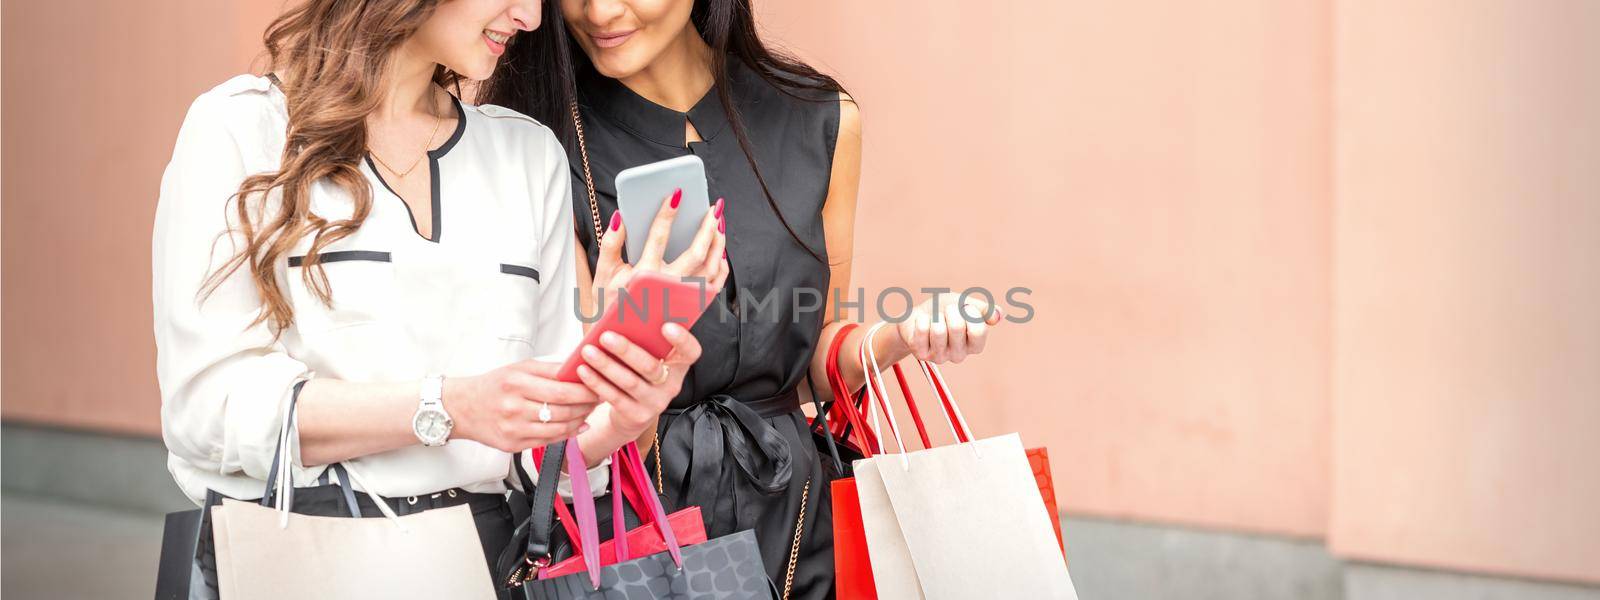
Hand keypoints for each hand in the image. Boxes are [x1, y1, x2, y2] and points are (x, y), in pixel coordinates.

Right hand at [444, 361, 599, 451]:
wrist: (462, 408)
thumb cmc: (494, 385)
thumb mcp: (519, 368)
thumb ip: (550, 370)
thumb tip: (580, 370)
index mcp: (517, 383)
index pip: (562, 389)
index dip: (585, 390)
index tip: (598, 384)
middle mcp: (514, 407)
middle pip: (563, 409)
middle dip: (587, 404)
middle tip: (599, 398)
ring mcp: (514, 429)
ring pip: (559, 428)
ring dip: (580, 420)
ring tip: (588, 411)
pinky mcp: (513, 445)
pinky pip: (548, 441)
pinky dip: (567, 434)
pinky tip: (577, 426)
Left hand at [574, 322, 702, 438]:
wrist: (631, 414)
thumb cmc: (636, 372)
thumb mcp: (645, 354)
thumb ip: (642, 333)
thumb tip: (622, 300)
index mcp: (679, 365)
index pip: (691, 352)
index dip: (682, 339)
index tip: (666, 325)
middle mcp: (671, 385)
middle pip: (651, 367)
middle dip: (627, 350)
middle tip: (606, 335)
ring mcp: (655, 403)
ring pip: (630, 382)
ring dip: (606, 365)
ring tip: (588, 351)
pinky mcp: (637, 416)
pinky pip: (615, 398)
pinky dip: (597, 382)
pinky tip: (583, 370)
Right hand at [590, 190, 728, 305]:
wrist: (620, 338)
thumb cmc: (610, 303)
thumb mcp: (604, 272)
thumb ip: (611, 242)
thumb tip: (620, 217)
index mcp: (643, 276)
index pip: (658, 238)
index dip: (667, 214)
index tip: (676, 195)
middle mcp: (666, 288)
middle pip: (695, 254)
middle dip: (707, 228)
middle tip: (714, 208)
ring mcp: (682, 299)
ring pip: (709, 269)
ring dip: (717, 244)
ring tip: (718, 223)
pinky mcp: (691, 307)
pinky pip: (713, 285)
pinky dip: (720, 266)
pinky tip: (719, 250)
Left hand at [896, 295, 1003, 363]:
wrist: (916, 315)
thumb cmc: (944, 310)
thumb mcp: (965, 304)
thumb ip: (983, 309)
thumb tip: (998, 316)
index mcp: (975, 345)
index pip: (979, 331)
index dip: (970, 313)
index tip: (964, 308)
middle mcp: (959, 355)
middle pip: (957, 327)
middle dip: (950, 311)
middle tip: (946, 312)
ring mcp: (940, 357)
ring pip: (939, 329)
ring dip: (935, 316)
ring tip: (934, 320)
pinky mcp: (922, 354)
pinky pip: (922, 330)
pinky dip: (921, 319)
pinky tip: (922, 324)